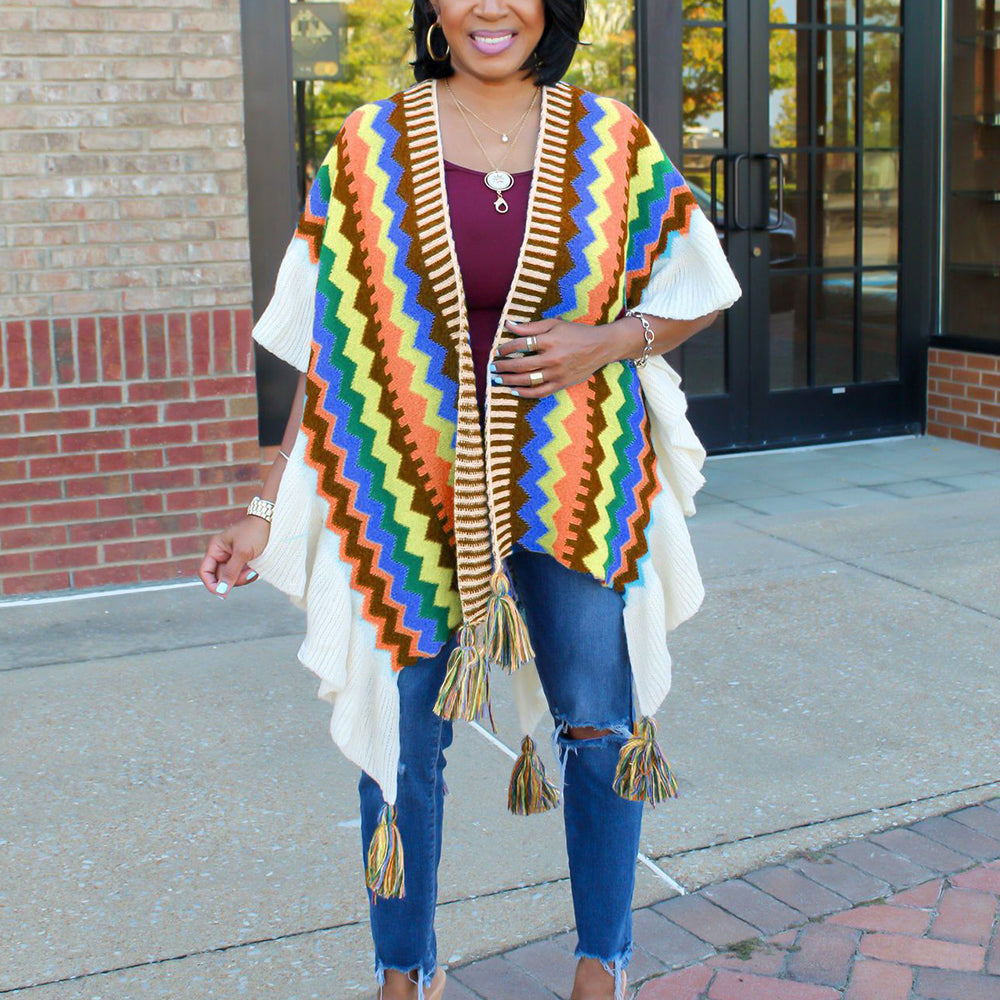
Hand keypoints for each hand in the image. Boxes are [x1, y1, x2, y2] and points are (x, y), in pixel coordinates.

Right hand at [198, 515, 269, 598]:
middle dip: (234, 580)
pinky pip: (241, 574)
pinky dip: (248, 575)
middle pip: (220, 577)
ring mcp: (232, 557)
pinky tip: (256, 569)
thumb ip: (231, 572)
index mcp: (215, 549)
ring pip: (232, 577)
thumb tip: (221, 590)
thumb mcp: (243, 553)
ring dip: (243, 578)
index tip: (222, 593)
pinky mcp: (242, 560)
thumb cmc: (255, 532)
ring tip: (254, 570)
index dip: (211, 584)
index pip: (205, 572)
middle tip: (249, 574)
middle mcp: (221, 554)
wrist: (271, 521)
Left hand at [490, 317, 621, 398]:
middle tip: (492, 368)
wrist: (601, 346)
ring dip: (510, 381)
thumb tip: (508, 324)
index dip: (506, 349)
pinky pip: (540, 392)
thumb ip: (531, 327)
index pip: (521, 345)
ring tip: (498, 380)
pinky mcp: (562, 384)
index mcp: (550, 340)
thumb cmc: (577, 333)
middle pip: (521, 365)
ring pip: (528, 380)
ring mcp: (557, 373)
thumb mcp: (555, 324)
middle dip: (503, 367)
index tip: (497, 352)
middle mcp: (553, 358)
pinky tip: (515, 390)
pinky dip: (526, 393)